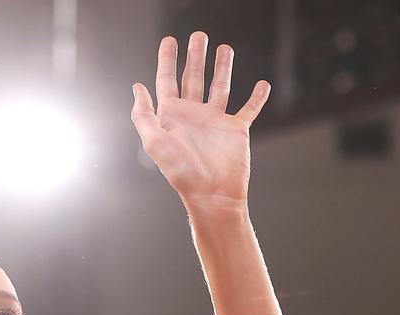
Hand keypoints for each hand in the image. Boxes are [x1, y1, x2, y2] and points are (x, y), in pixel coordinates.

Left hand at [132, 32, 269, 208]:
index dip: (166, 60)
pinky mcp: (236, 129)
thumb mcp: (154, 142)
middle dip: (195, 56)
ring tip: (224, 48)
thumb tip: (137, 88)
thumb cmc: (181, 172)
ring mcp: (215, 121)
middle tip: (198, 35)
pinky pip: (249, 109)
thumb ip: (144, 115)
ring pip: (220, 87)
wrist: (212, 193)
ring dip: (222, 68)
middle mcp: (193, 115)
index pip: (167, 81)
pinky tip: (262, 84)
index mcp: (172, 116)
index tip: (169, 40)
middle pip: (193, 78)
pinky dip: (257, 97)